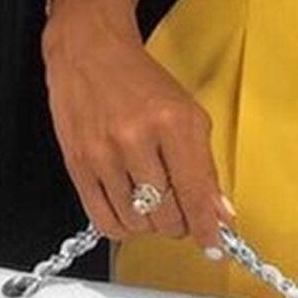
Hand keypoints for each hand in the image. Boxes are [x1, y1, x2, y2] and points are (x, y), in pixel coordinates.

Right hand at [42, 0, 236, 249]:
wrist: (90, 51)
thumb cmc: (141, 81)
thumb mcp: (187, 112)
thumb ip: (205, 166)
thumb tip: (220, 214)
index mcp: (175, 121)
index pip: (197, 192)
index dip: (208, 228)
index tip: (215, 246)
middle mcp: (139, 138)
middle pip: (167, 215)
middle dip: (180, 222)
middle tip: (180, 209)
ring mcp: (104, 153)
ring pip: (137, 223)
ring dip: (151, 224)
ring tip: (152, 201)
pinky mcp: (78, 165)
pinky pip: (104, 220)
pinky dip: (123, 226)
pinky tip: (129, 210)